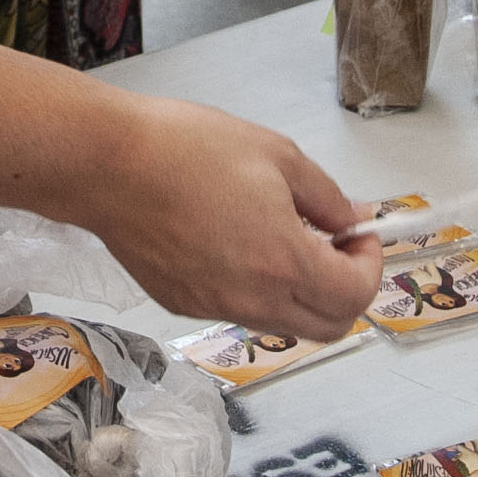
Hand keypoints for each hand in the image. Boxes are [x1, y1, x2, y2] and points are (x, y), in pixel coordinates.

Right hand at [78, 97, 380, 340]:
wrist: (107, 165)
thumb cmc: (187, 149)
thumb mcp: (277, 156)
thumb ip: (327, 198)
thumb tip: (352, 221)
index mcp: (284, 263)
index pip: (356, 296)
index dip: (370, 264)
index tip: (358, 233)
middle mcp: (253, 301)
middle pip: (329, 327)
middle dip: (346, 290)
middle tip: (335, 246)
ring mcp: (215, 308)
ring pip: (284, 324)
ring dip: (303, 293)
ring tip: (284, 239)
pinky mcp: (184, 305)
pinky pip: (240, 311)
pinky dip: (258, 290)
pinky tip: (238, 243)